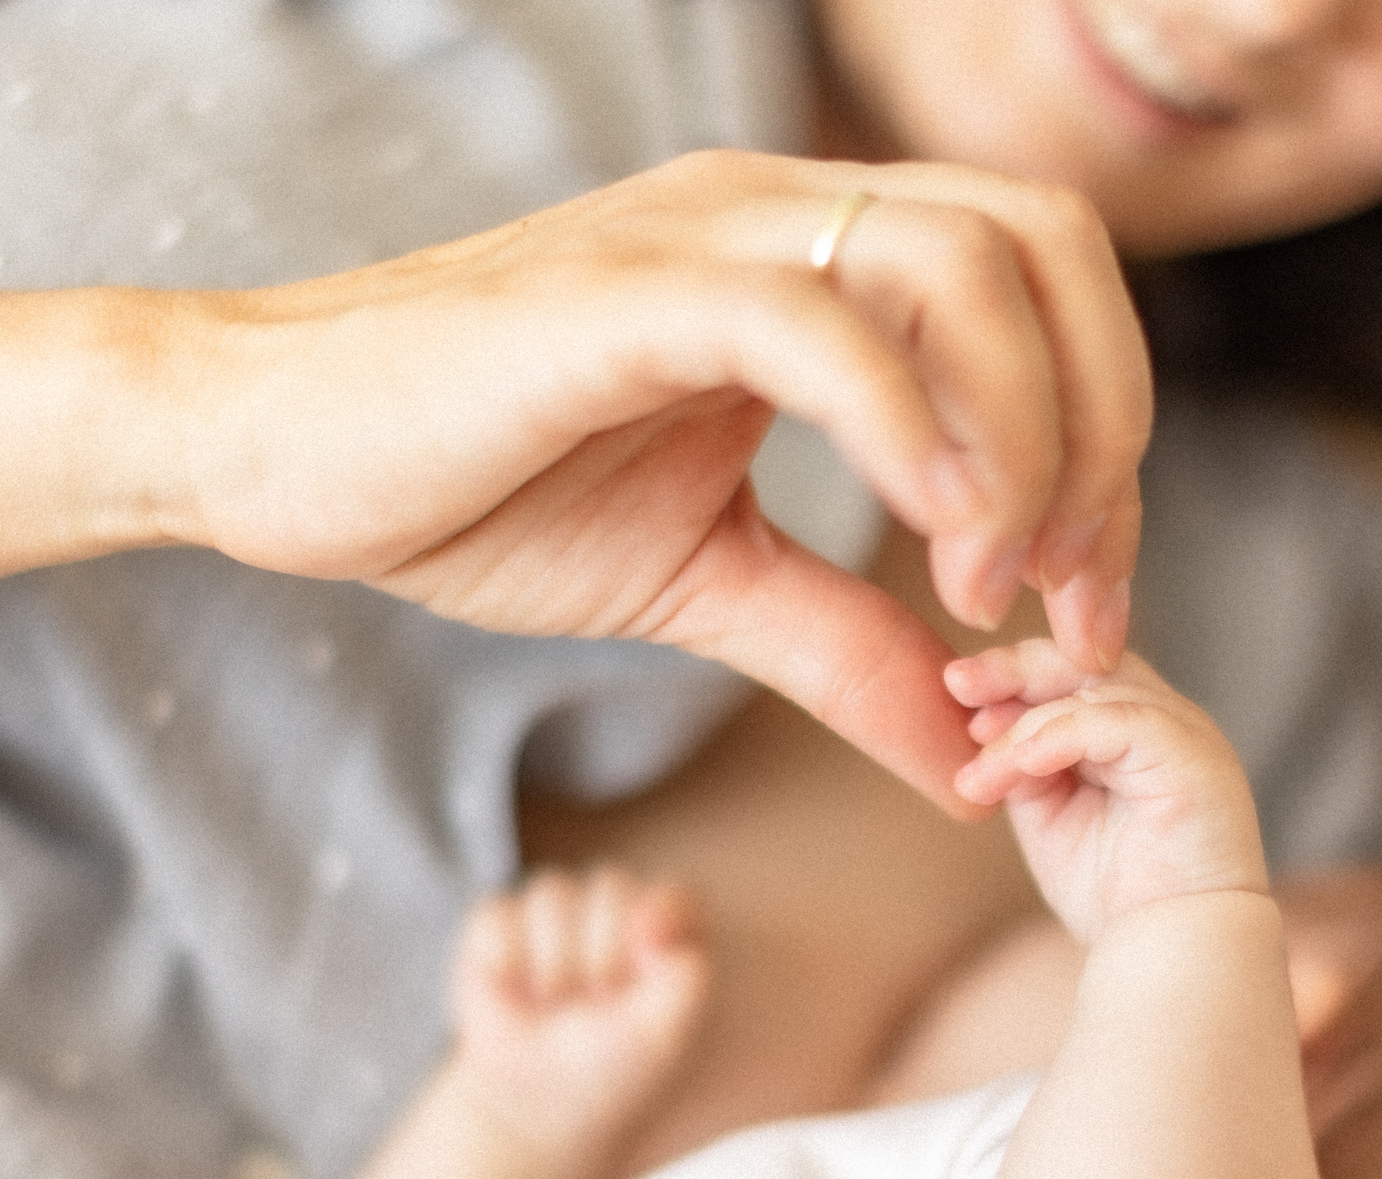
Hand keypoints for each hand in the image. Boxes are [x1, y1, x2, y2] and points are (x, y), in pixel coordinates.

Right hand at [168, 152, 1149, 813]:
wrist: (274, 453)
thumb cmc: (478, 491)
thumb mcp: (706, 585)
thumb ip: (847, 648)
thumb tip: (964, 758)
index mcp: (816, 262)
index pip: (1043, 294)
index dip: (1107, 451)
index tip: (1089, 610)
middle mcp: (783, 215)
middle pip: (1047, 247)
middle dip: (1104, 431)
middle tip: (1069, 598)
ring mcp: (709, 236)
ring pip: (962, 263)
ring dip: (1027, 435)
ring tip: (987, 588)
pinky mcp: (628, 295)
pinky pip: (818, 321)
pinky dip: (911, 431)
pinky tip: (928, 544)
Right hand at [447, 866, 712, 1158]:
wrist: (537, 1104)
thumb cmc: (612, 1068)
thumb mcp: (663, 1034)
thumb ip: (684, 977)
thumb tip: (659, 914)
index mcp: (663, 937)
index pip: (669, 897)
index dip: (657, 917)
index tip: (647, 954)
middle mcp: (613, 916)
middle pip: (612, 885)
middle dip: (604, 951)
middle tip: (598, 1003)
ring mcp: (555, 918)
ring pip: (554, 893)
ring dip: (554, 961)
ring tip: (554, 1004)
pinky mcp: (500, 927)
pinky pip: (500, 911)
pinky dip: (506, 959)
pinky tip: (513, 995)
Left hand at [948, 639, 1265, 942]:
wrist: (1173, 958)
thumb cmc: (1118, 900)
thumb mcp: (1051, 819)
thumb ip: (1027, 767)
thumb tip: (987, 725)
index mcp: (1138, 733)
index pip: (1074, 676)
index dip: (1014, 675)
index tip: (956, 694)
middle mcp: (1169, 723)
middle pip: (1088, 663)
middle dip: (1015, 669)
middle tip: (956, 683)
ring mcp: (1188, 734)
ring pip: (1097, 690)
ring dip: (1025, 724)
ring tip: (982, 763)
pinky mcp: (1194, 755)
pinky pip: (1120, 721)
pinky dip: (1062, 735)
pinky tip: (1021, 763)